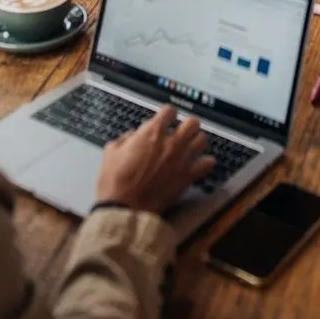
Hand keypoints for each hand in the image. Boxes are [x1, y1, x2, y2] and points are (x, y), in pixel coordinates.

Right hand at [96, 106, 212, 213]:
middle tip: (180, 132)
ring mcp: (182, 158)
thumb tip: (131, 136)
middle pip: (192, 122)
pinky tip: (197, 165)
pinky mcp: (188, 176)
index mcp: (152, 132)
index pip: (170, 110)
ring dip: (196, 142)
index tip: (165, 119)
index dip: (167, 114)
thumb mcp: (111, 152)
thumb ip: (124, 139)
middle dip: (187, 125)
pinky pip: (208, 163)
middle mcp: (171, 142)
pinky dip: (205, 163)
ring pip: (202, 139)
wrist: (125, 208)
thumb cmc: (116, 182)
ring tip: (189, 147)